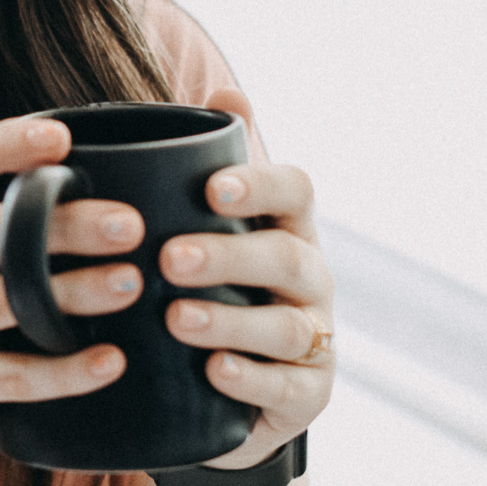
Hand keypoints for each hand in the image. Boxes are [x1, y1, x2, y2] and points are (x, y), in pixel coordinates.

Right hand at [0, 113, 145, 464]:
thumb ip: (19, 226)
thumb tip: (130, 181)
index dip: (5, 141)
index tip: (61, 137)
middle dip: (65, 223)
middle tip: (132, 225)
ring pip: (2, 300)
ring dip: (72, 290)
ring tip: (132, 285)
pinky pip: (13, 375)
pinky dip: (66, 371)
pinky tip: (112, 362)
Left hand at [158, 87, 333, 468]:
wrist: (227, 394)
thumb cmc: (215, 290)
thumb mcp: (209, 230)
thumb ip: (211, 164)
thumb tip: (223, 90)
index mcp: (290, 228)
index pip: (297, 191)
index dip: (260, 186)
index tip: (211, 189)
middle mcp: (312, 279)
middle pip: (287, 257)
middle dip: (229, 256)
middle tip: (170, 259)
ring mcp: (316, 340)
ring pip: (285, 325)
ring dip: (231, 321)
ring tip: (176, 319)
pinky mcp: (307, 395)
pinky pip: (286, 387)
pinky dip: (251, 378)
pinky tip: (214, 373)